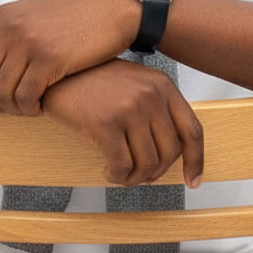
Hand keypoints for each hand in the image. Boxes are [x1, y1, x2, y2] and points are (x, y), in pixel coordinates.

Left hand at [0, 0, 138, 115]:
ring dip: (9, 109)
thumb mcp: (29, 8)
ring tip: (23, 110)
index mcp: (1, 15)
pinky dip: (28, 109)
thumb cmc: (72, 13)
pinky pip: (26, 96)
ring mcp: (28, 43)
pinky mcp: (50, 59)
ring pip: (0, 92)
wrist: (113, 9)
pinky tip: (39, 108)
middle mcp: (9, 27)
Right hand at [41, 60, 203, 187]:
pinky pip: (121, 166)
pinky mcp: (105, 123)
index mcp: (162, 85)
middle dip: (155, 173)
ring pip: (147, 164)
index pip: (192, 130)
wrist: (57, 72)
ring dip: (134, 178)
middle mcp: (150, 95)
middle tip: (139, 176)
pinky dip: (117, 176)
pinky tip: (107, 170)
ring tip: (121, 173)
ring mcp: (129, 108)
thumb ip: (156, 108)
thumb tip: (172, 152)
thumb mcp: (134, 84)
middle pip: (170, 154)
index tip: (192, 180)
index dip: (196, 161)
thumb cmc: (92, 80)